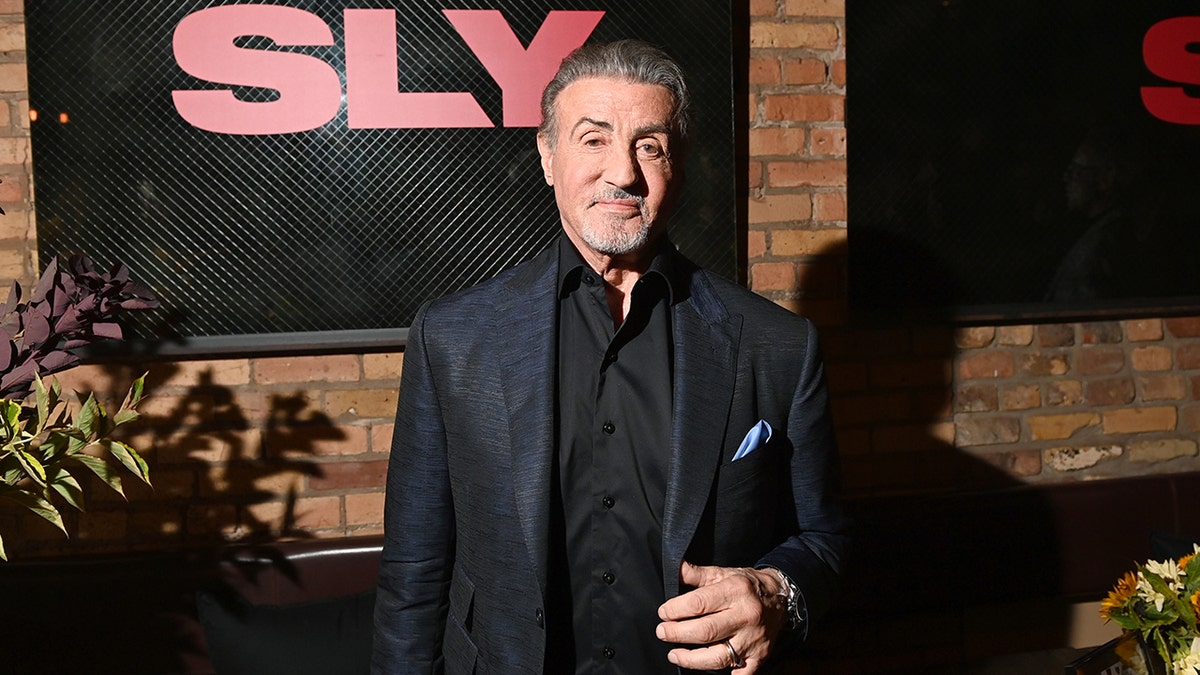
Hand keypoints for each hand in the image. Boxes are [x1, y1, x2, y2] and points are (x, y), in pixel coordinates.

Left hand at [655, 561, 786, 671]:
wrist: (780, 597)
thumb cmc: (746, 585)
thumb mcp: (722, 572)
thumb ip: (696, 574)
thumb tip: (675, 569)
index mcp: (735, 591)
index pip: (698, 604)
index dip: (675, 610)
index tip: (663, 613)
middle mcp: (745, 615)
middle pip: (705, 631)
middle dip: (677, 634)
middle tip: (662, 632)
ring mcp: (753, 639)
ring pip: (718, 657)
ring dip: (691, 659)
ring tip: (674, 654)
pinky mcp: (760, 655)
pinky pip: (742, 673)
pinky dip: (727, 674)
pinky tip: (708, 669)